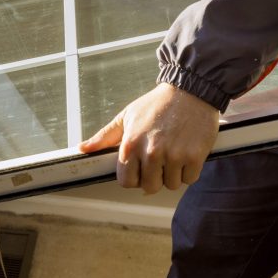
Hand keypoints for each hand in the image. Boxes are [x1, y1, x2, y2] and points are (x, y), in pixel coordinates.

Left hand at [78, 83, 219, 193]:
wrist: (190, 90)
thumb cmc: (157, 103)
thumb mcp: (126, 116)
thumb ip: (104, 136)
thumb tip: (83, 149)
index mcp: (131, 144)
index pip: (127, 182)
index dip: (134, 177)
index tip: (141, 168)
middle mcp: (151, 152)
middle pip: (150, 187)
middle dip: (155, 177)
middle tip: (160, 160)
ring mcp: (174, 155)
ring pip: (171, 185)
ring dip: (173, 174)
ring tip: (174, 153)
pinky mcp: (195, 156)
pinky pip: (189, 179)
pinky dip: (189, 170)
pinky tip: (187, 153)